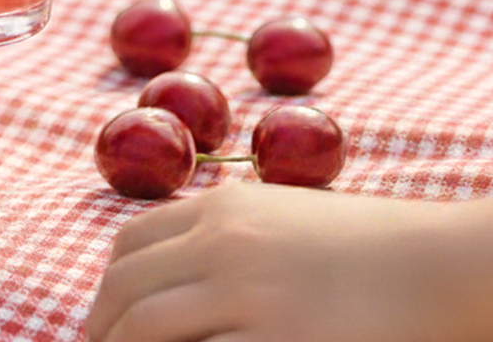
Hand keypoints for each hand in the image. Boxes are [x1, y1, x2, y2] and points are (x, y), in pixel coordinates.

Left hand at [86, 182, 492, 341]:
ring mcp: (247, 293)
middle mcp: (222, 244)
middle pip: (126, 287)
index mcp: (220, 209)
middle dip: (101, 326)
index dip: (108, 285)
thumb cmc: (365, 243)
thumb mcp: (280, 215)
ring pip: (146, 327)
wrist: (436, 262)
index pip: (130, 243)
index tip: (105, 316)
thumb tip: (177, 272)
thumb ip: (226, 234)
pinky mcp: (279, 341)